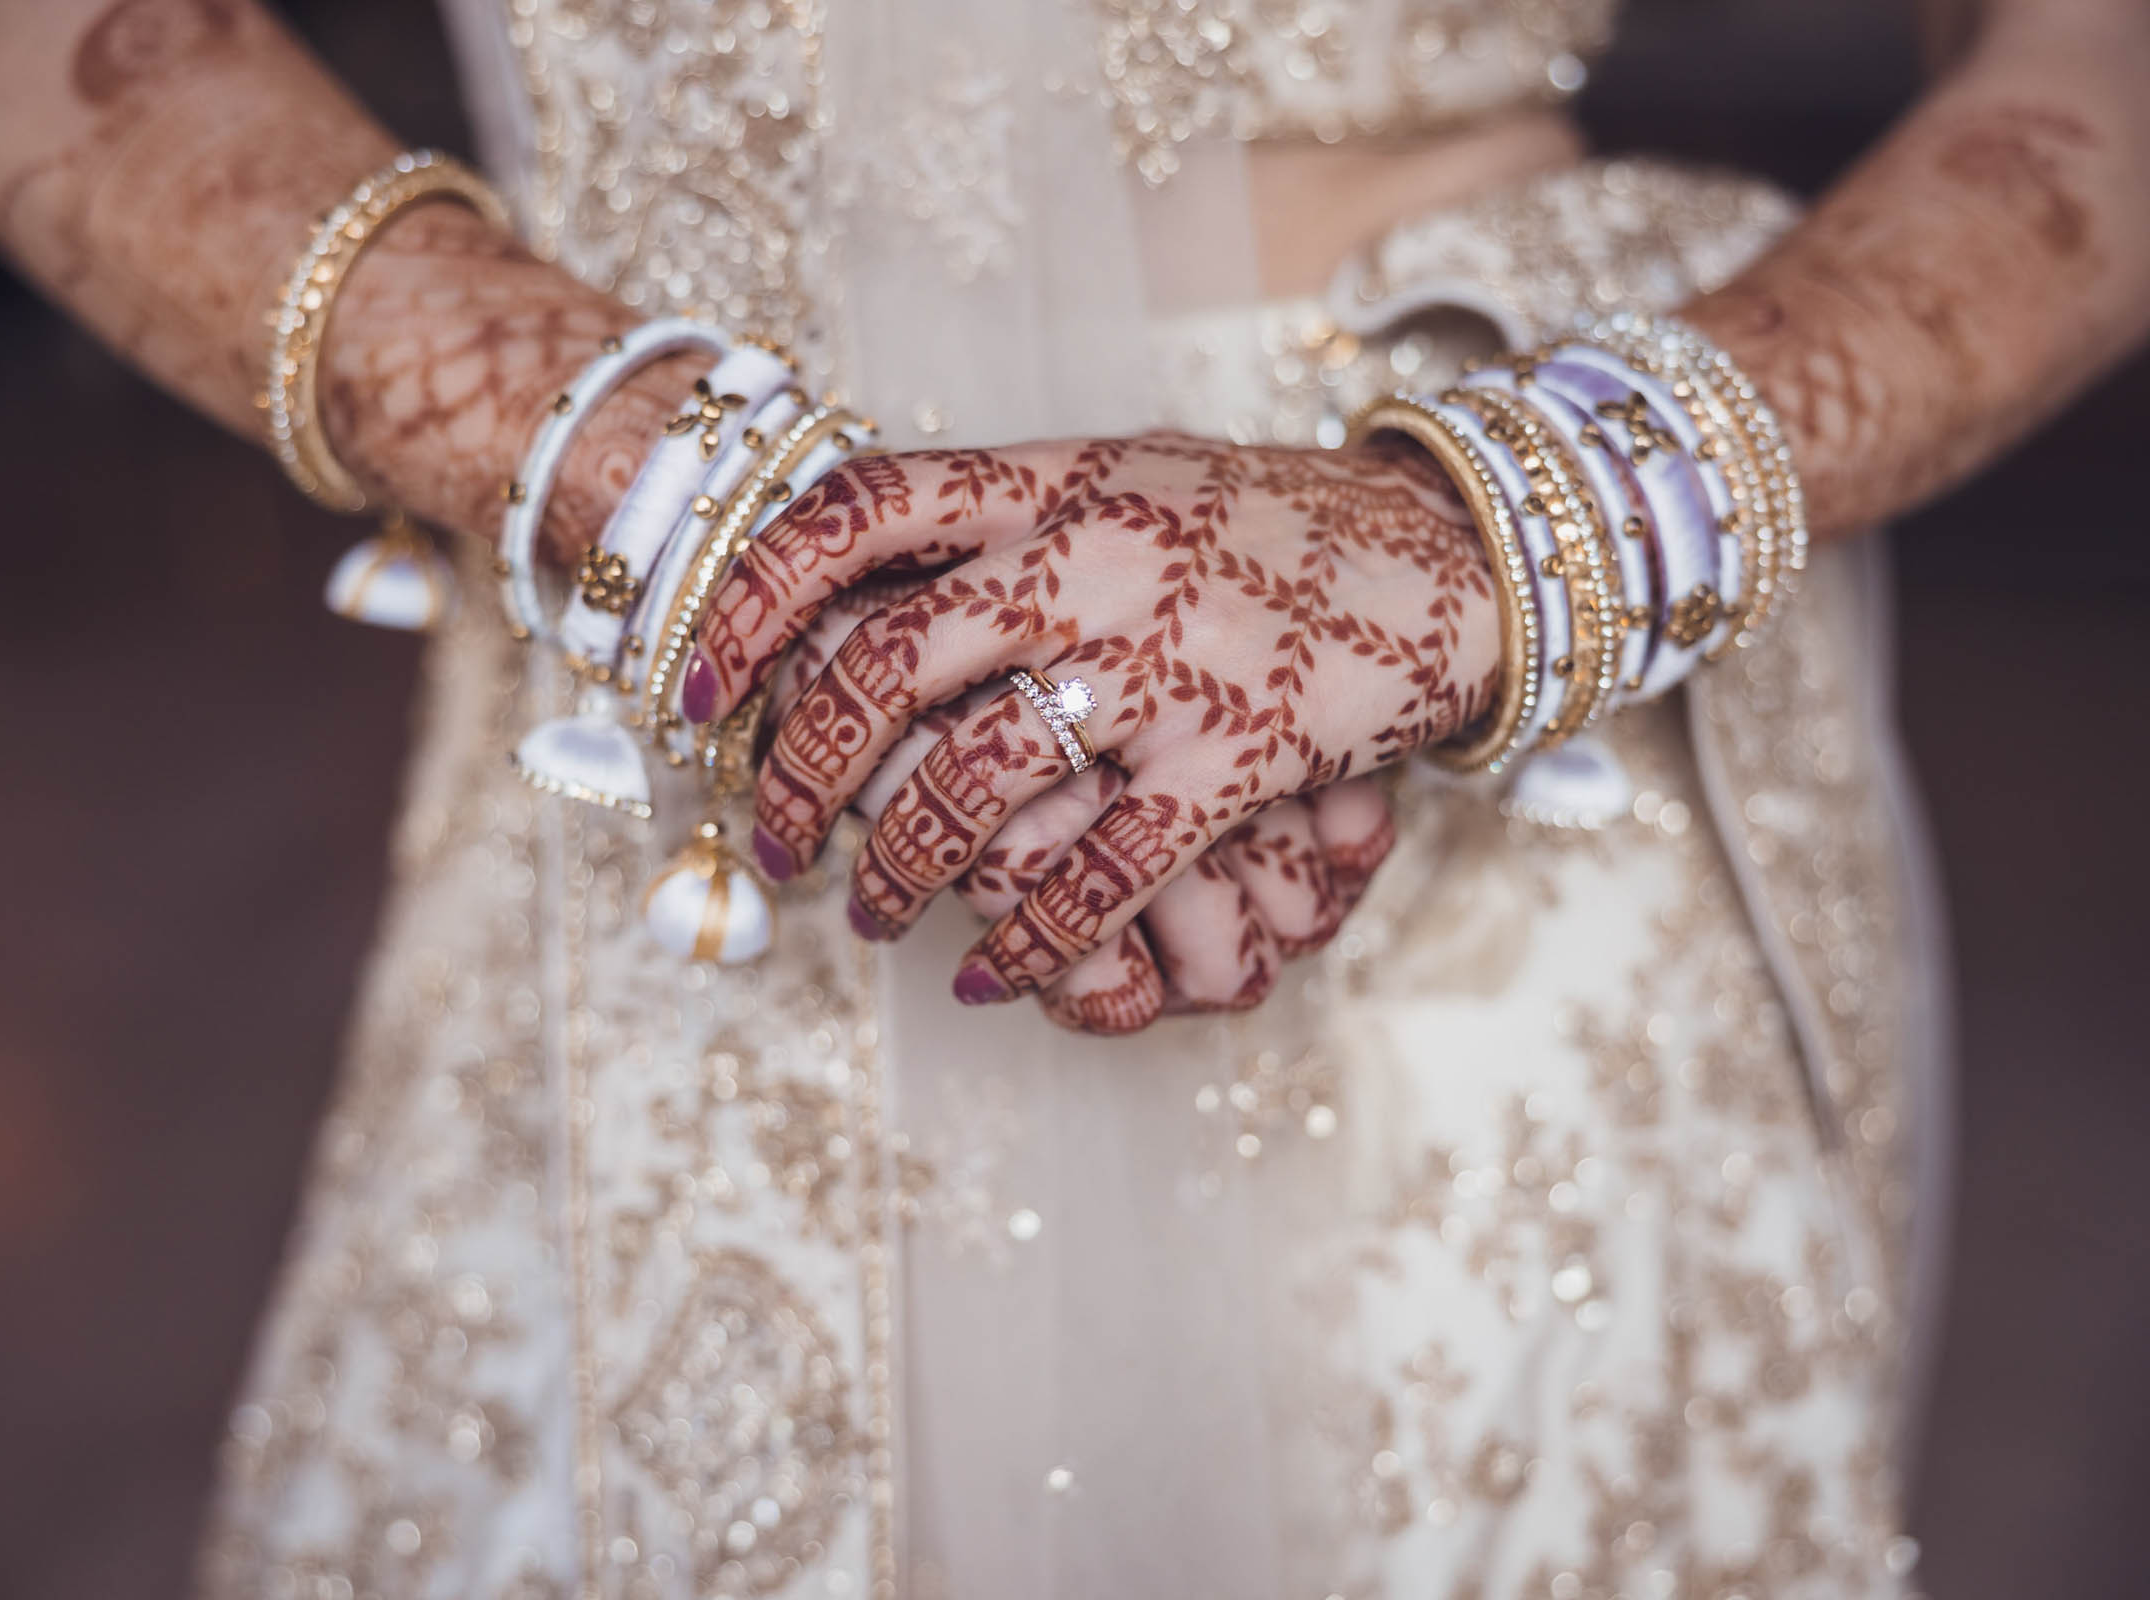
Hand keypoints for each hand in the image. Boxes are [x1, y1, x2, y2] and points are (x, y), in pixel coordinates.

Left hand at [687, 433, 1496, 1004]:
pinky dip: (1031, 942)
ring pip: (974, 785)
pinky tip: (995, 977)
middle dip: (801, 774)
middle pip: (881, 666)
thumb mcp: (1128, 472)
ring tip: (878, 915)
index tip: (704, 679)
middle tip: (779, 840)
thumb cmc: (1266, 520)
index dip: (754, 595)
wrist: (1446, 547)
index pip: (858, 511)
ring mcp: (1162, 659)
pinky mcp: (1235, 755)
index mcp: (1050, 480)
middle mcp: (1088, 560)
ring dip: (902, 871)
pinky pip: (1101, 871)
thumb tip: (863, 554)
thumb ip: (1009, 511)